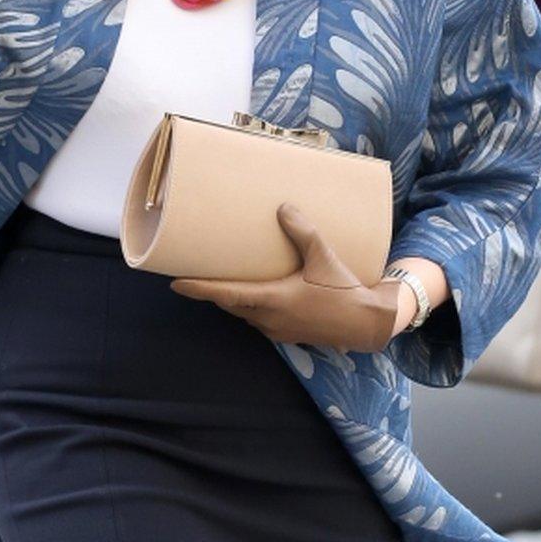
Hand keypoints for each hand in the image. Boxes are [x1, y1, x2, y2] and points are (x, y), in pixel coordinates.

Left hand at [171, 203, 399, 353]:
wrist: (366, 323)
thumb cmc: (343, 290)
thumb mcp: (324, 256)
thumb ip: (302, 232)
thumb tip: (282, 208)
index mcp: (272, 300)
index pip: (225, 295)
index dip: (199, 289)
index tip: (175, 284)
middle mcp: (268, 318)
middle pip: (230, 304)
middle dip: (212, 291)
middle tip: (194, 274)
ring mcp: (277, 329)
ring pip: (243, 313)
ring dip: (232, 299)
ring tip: (222, 278)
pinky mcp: (287, 333)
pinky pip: (258, 319)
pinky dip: (249, 305)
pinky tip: (255, 292)